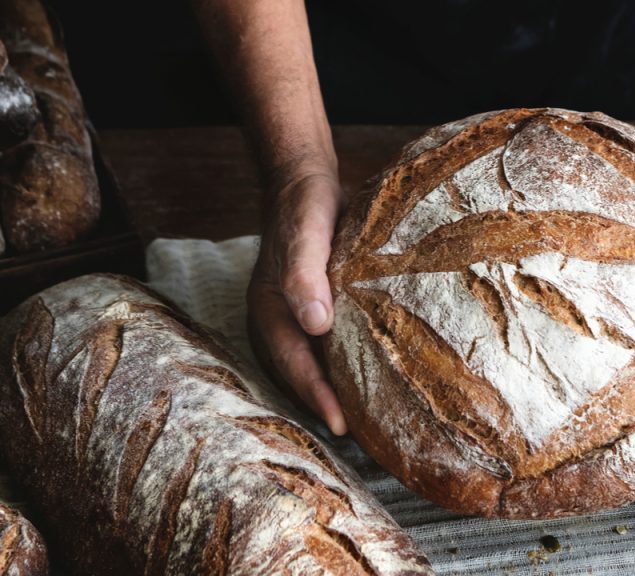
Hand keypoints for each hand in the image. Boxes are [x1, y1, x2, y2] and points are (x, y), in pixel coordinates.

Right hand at [248, 170, 347, 434]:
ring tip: (364, 419)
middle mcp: (276, 321)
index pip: (293, 364)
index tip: (343, 425)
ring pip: (309, 365)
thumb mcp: (306, 233)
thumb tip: (316, 324)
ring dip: (332, 390)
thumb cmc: (304, 207)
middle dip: (325, 404)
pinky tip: (366, 377)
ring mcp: (292, 318)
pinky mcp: (311, 310)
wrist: (304, 183)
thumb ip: (305, 276)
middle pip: (298, 374)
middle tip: (361, 435)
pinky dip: (339, 367)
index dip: (318, 396)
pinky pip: (322, 349)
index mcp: (268, 311)